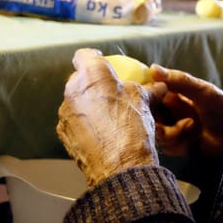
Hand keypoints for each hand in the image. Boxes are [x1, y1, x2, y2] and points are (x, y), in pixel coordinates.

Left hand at [57, 49, 164, 186]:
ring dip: (87, 106)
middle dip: (92, 85)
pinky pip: (73, 121)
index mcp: (93, 74)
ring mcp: (65, 112)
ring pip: (76, 101)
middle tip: (110, 95)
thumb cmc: (133, 128)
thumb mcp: (145, 102)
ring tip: (107, 118)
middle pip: (80, 80)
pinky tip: (100, 134)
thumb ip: (149, 89)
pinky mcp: (63, 132)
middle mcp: (73, 89)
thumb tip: (159, 86)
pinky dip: (84, 124)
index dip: (94, 58)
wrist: (120, 166)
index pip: (85, 55)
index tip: (103, 64)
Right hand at [149, 65, 222, 158]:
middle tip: (176, 119)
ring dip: (170, 133)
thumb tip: (152, 68)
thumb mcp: (204, 91)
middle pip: (148, 116)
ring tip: (191, 128)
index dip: (146, 99)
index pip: (148, 94)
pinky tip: (191, 141)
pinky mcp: (178, 145)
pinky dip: (176, 144)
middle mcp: (170, 110)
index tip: (151, 103)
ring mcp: (173, 128)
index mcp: (173, 93)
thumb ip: (179, 80)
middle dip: (157, 121)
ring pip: (155, 133)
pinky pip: (164, 147)